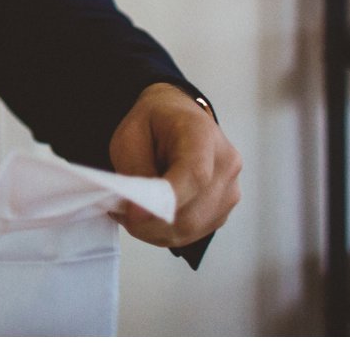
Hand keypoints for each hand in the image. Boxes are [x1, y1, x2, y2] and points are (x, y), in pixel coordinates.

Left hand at [108, 82, 240, 248]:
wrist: (177, 117)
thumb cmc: (154, 123)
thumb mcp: (131, 136)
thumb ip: (136, 172)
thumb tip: (139, 210)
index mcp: (202, 134)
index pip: (195, 176)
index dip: (166, 201)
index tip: (134, 215)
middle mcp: (225, 164)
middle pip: (192, 212)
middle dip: (150, 222)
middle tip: (119, 212)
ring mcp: (230, 189)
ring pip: (191, 229)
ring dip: (155, 229)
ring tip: (131, 211)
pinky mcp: (223, 210)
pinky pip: (193, 233)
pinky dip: (165, 231)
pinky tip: (148, 214)